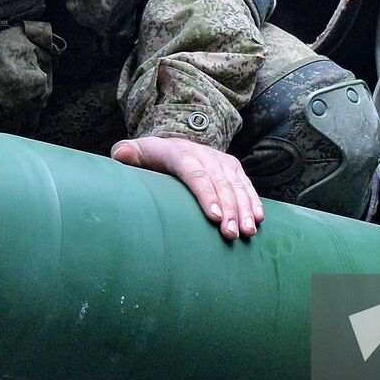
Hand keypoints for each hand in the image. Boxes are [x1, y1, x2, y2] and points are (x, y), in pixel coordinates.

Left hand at [112, 136, 262, 239]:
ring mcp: (221, 161)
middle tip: (232, 234)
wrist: (173, 144)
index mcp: (180, 153)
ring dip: (244, 209)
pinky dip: (254, 201)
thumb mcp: (136, 153)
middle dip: (229, 209)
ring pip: (237, 185)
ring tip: (247, 232)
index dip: (206, 194)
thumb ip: (126, 154)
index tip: (214, 217)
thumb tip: (121, 155)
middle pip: (220, 182)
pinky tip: (258, 219)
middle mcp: (204, 154)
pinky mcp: (232, 168)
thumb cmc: (150, 158)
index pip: (195, 173)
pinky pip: (246, 185)